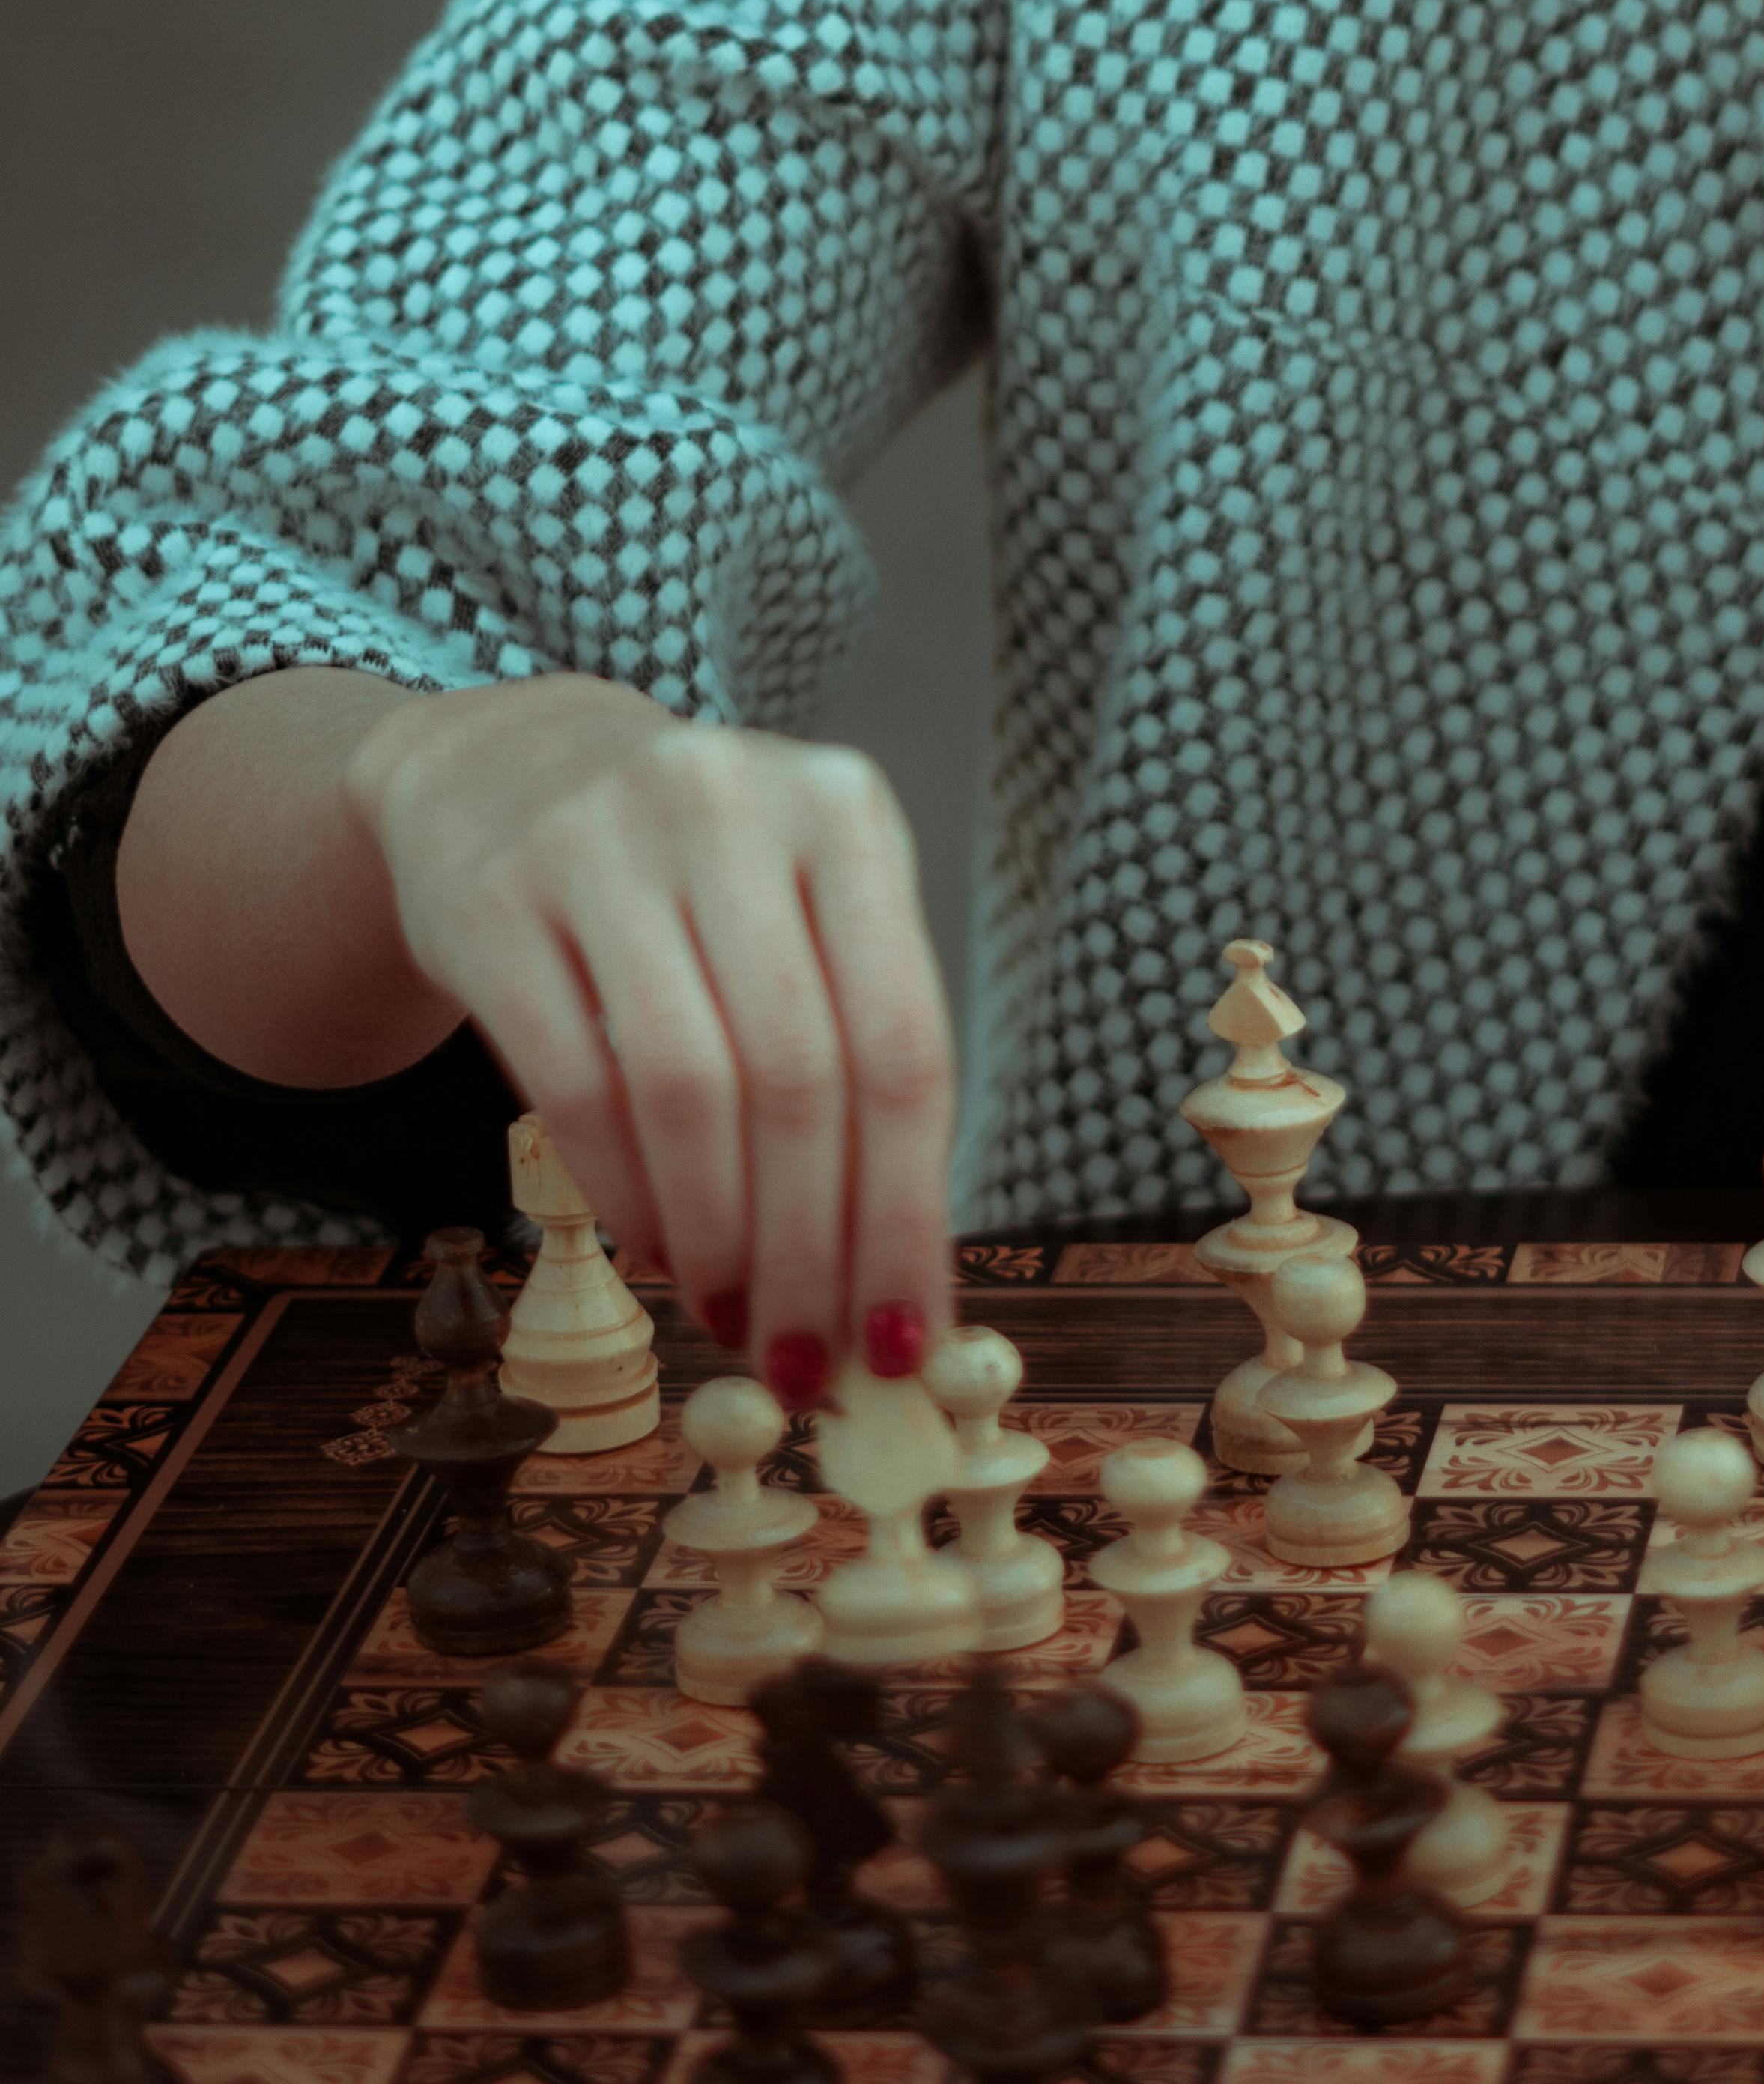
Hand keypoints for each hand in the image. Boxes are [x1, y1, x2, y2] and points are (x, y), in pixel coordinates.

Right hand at [343, 674, 956, 1400]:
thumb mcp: (802, 907)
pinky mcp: (493, 901)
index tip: (905, 1340)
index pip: (905, 1045)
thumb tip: (900, 1287)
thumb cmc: (694, 873)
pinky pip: (575, 1090)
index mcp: (845, 810)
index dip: (907, 1213)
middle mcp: (730, 805)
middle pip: (800, 1079)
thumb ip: (857, 1060)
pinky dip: (626, 1197)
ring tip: (730, 1310)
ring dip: (718, 1237)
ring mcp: (603, 843)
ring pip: (688, 1091)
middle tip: (806, 1361)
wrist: (504, 767)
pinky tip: (654, 1247)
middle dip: (811, 1252)